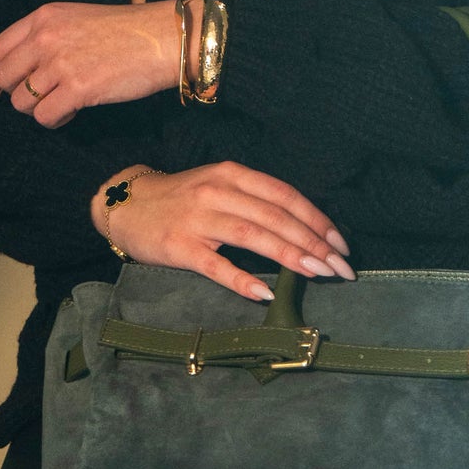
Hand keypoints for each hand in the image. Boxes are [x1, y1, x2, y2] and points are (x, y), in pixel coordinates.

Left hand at [0, 0, 178, 126]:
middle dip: (12, 94)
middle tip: (31, 102)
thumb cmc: (126, 31)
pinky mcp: (77, 88)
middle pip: (2, 78)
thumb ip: (47, 38)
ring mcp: (60, 63)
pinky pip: (45, 116)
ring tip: (63, 103)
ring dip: (38, 109)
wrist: (162, 39)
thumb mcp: (77, 19)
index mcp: (43, 18)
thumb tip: (22, 71)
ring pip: (22, 101)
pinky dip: (56, 120)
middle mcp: (46, 38)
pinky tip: (72, 111)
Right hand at [92, 160, 355, 301]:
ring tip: (316, 273)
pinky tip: (265, 292)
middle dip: (313, 243)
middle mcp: (219, 191)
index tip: (341, 244)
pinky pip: (216, 265)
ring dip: (289, 255)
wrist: (128, 204)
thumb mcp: (220, 187)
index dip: (317, 219)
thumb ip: (255, 202)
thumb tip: (304, 230)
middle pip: (276, 217)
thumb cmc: (183, 200)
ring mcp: (198, 219)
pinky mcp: (179, 246)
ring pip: (253, 236)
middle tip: (339, 268)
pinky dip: (242, 279)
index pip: (285, 196)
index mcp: (233, 175)